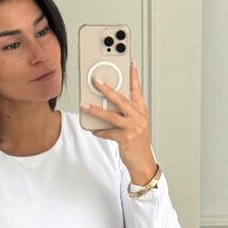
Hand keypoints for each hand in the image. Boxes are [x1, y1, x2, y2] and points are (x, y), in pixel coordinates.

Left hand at [81, 63, 156, 184]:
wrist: (143, 164)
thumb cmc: (138, 144)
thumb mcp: (135, 125)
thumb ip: (125, 113)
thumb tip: (107, 104)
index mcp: (142, 112)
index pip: (137, 91)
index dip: (134, 76)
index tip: (130, 63)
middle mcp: (139, 118)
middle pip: (121, 99)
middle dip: (107, 89)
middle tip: (96, 81)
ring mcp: (133, 128)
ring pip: (112, 115)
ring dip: (96, 110)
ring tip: (85, 105)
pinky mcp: (126, 139)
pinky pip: (108, 132)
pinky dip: (99, 131)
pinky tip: (94, 130)